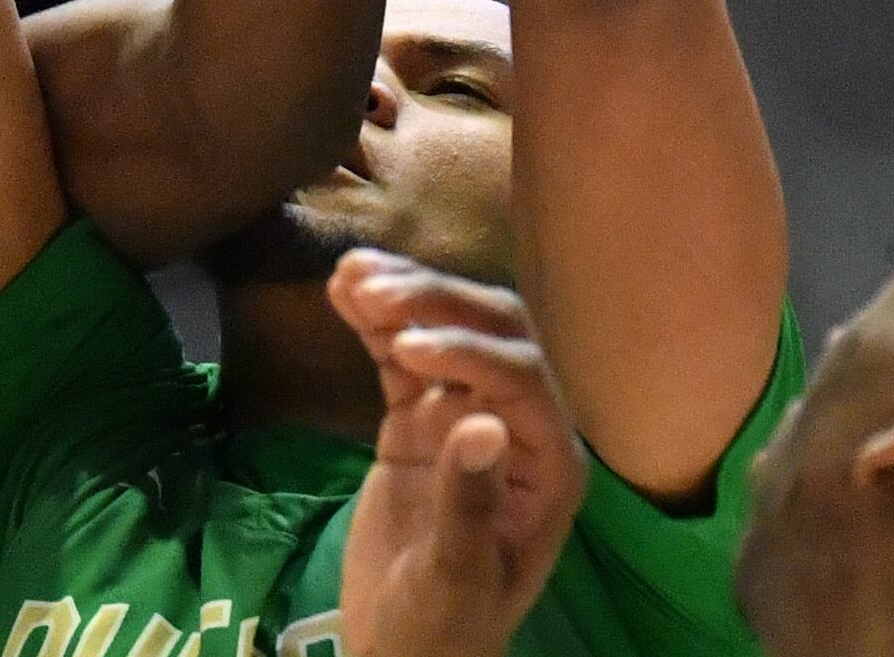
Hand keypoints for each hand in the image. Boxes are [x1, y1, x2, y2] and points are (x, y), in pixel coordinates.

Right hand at [327, 252, 585, 656]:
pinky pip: (403, 360)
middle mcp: (521, 426)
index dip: (471, 354)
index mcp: (550, 463)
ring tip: (350, 274)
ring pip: (448, 334)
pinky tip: (342, 288)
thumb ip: (470, 501)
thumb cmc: (444, 629)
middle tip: (374, 290)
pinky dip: (375, 324)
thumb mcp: (457, 577)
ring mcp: (468, 417)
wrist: (405, 653)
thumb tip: (485, 425)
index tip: (408, 348)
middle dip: (438, 305)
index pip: (524, 381)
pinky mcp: (421, 422)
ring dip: (404, 298)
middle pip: (494, 337)